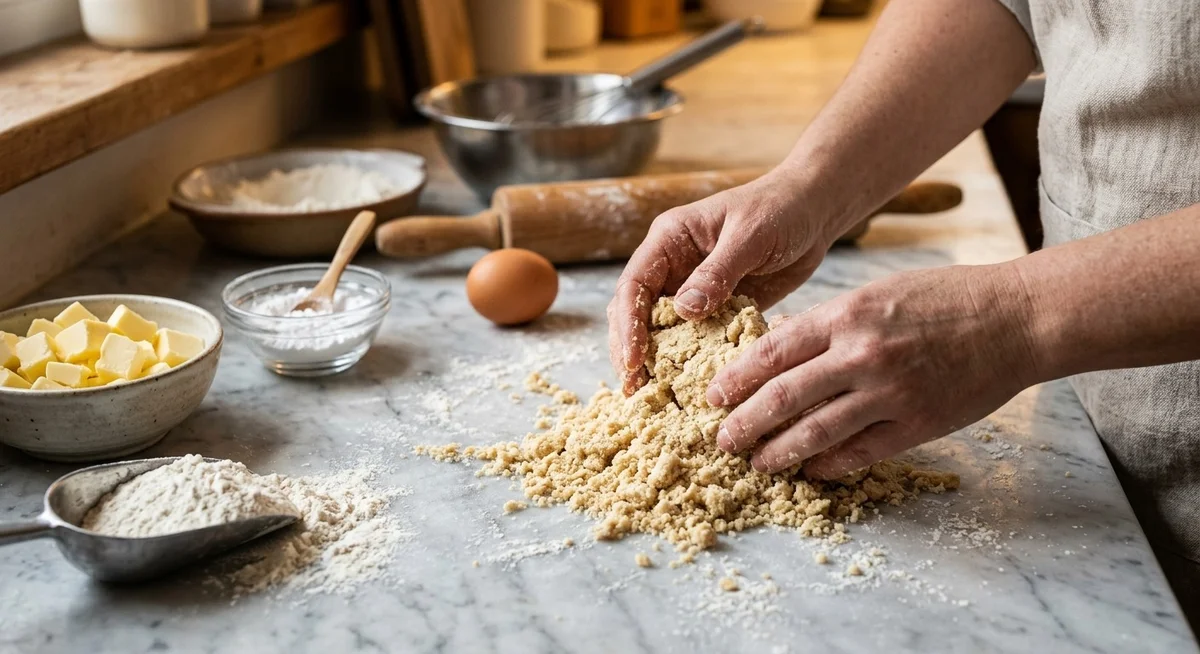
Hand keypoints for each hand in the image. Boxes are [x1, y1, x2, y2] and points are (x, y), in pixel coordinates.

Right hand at [607, 170, 838, 394]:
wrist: (815, 211)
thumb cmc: (780, 208)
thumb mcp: (749, 236)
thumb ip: (717, 272)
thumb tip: (684, 310)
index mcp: (670, 239)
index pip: (634, 284)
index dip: (628, 323)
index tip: (633, 359)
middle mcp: (673, 265)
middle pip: (635, 310)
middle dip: (630, 348)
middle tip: (634, 387)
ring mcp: (692, 288)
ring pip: (660, 328)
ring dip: (654, 358)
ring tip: (650, 394)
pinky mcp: (715, 306)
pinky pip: (694, 336)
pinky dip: (688, 359)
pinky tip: (687, 385)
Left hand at [707, 264, 1039, 478]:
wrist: (1016, 319)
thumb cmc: (946, 298)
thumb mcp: (877, 293)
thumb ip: (828, 323)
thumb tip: (778, 347)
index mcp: (846, 315)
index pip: (772, 351)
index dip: (736, 378)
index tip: (713, 395)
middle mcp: (861, 355)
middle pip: (784, 396)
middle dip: (744, 421)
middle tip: (721, 438)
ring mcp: (889, 394)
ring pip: (815, 432)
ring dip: (778, 451)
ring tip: (757, 462)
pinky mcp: (916, 425)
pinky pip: (859, 453)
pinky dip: (828, 465)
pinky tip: (809, 471)